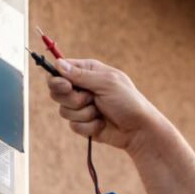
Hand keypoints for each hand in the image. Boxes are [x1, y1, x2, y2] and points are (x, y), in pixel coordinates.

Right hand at [47, 59, 165, 151]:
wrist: (138, 129)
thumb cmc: (127, 101)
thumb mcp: (106, 83)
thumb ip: (81, 75)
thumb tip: (58, 64)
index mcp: (87, 71)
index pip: (60, 70)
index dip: (57, 79)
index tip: (66, 86)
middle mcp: (82, 87)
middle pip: (56, 92)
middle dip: (73, 99)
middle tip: (89, 99)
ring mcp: (81, 106)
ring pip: (64, 111)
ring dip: (84, 113)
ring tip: (100, 112)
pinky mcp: (82, 123)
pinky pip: (73, 126)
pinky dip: (89, 126)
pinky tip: (102, 123)